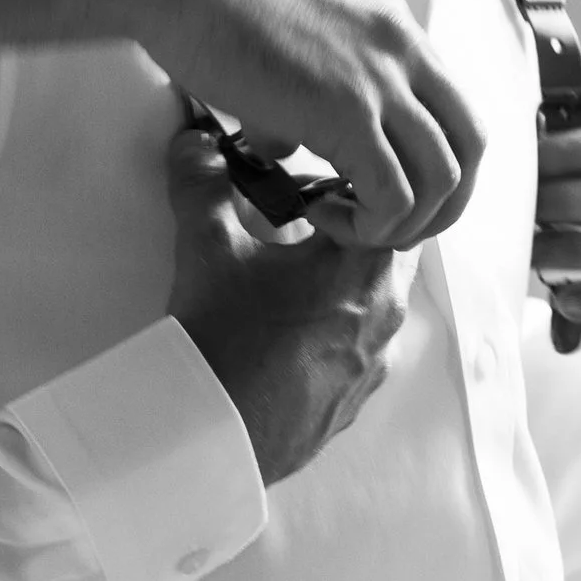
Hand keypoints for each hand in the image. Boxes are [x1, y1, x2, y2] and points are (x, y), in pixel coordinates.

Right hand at [142, 0, 482, 252]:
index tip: (384, 189)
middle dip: (441, 203)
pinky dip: (367, 223)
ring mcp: (381, 79)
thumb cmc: (211, 2)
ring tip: (346, 224)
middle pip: (470, 145)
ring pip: (441, 177)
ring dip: (403, 221)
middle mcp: (403, 50)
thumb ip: (306, 91)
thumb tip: (288, 143)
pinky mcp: (347, 112)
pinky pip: (392, 194)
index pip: (453, 108)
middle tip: (388, 227)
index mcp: (394, 29)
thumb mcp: (287, 40)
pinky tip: (320, 214)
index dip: (432, 164)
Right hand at [166, 126, 408, 483]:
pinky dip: (332, 336)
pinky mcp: (354, 404)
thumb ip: (204, 184)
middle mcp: (386, 317)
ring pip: (374, 307)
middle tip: (294, 228)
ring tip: (284, 284)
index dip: (340, 187)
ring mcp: (375, 368)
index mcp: (365, 267)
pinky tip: (285, 338)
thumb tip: (194, 141)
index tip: (300, 190)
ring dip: (340, 287)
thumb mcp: (206, 249)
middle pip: (383, 252)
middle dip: (346, 235)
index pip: (379, 202)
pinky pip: (358, 353)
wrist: (213, 439)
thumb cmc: (222, 340)